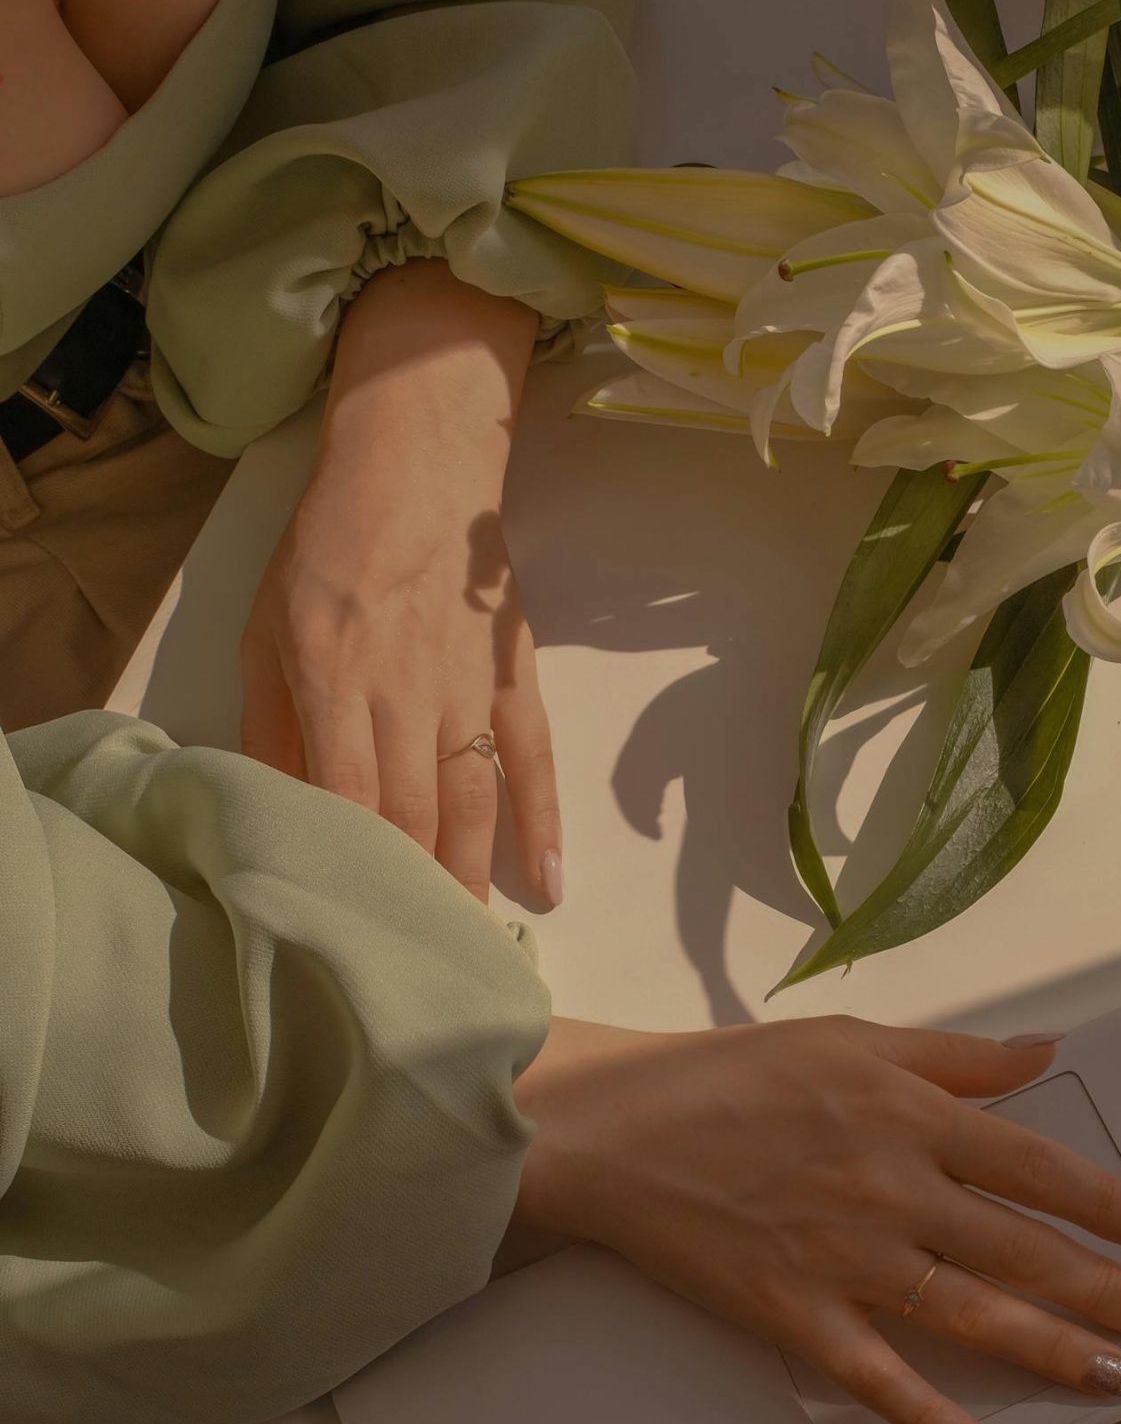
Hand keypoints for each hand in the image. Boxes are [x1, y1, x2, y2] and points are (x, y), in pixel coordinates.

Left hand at [240, 260, 561, 904]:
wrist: (417, 463)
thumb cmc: (328, 546)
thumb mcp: (268, 626)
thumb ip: (271, 721)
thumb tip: (274, 808)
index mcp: (330, 675)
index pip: (342, 793)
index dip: (349, 864)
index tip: (346, 924)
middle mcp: (402, 688)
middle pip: (410, 812)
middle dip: (410, 892)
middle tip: (409, 960)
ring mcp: (466, 685)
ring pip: (471, 800)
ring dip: (471, 876)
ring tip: (467, 942)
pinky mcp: (513, 675)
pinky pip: (532, 759)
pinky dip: (545, 822)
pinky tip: (549, 882)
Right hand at [510, 1015, 1120, 1423]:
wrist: (616, 1128)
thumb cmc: (732, 1074)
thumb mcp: (854, 1039)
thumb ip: (959, 1056)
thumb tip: (1050, 1048)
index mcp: (910, 1116)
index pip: (1037, 1167)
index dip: (1111, 1205)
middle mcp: (893, 1190)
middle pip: (1022, 1249)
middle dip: (1103, 1289)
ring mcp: (846, 1260)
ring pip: (972, 1317)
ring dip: (1054, 1353)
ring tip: (1120, 1377)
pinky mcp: (794, 1316)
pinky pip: (878, 1381)